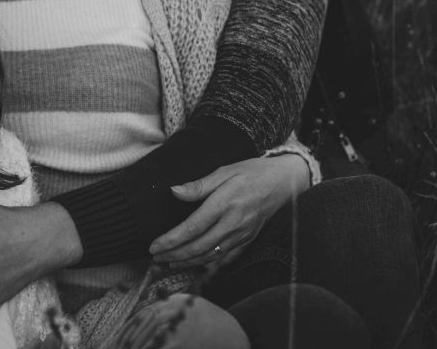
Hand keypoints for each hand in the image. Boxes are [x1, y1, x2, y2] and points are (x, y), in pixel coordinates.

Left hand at [149, 155, 309, 269]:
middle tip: (155, 258)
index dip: (171, 240)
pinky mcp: (248, 240)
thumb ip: (199, 185)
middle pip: (198, 246)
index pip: (192, 228)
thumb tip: (174, 191)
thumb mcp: (224, 171)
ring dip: (187, 262)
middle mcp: (233, 223)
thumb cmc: (251, 172)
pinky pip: (225, 257)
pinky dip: (207, 264)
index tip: (154, 246)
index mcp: (224, 204)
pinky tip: (195, 264)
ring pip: (210, 255)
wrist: (283, 182)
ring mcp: (242, 235)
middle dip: (174, 254)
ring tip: (169, 263)